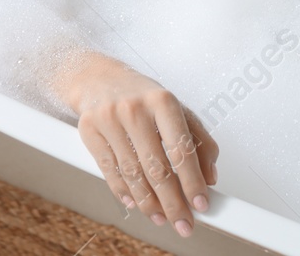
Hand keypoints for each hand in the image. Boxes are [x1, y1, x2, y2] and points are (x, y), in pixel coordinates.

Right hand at [57, 52, 219, 236]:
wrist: (98, 77)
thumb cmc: (143, 96)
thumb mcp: (176, 109)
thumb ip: (198, 140)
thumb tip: (210, 177)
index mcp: (163, 101)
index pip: (182, 149)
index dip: (193, 181)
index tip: (201, 203)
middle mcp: (135, 109)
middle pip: (157, 167)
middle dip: (173, 202)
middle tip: (184, 223)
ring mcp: (109, 119)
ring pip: (133, 174)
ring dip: (149, 203)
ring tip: (162, 217)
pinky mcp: (89, 130)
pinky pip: (109, 171)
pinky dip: (124, 192)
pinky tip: (136, 203)